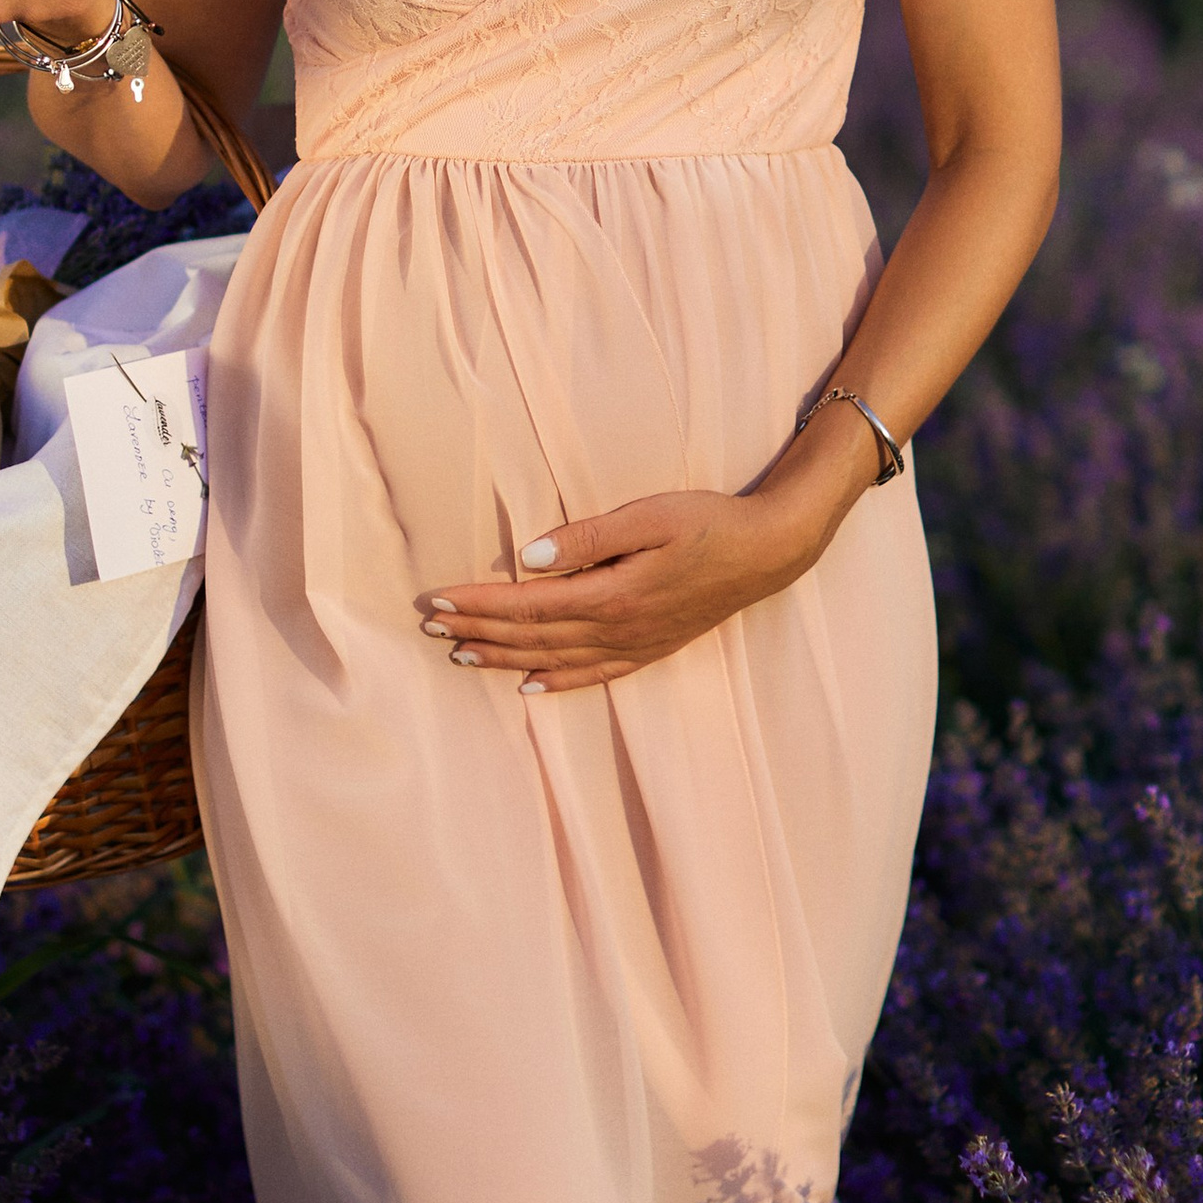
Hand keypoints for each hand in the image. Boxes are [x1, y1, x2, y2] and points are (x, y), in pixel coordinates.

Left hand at [421, 486, 830, 694]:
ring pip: (554, 660)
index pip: (528, 604)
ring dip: (504, 657)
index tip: (440, 600)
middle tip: (433, 628)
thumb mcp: (649, 516)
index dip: (479, 604)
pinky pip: (593, 675)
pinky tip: (529, 685)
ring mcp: (635, 645)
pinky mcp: (651, 648)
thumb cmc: (709, 522)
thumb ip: (587, 537)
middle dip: (479, 631)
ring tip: (462, 655)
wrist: (770, 551)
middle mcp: (618, 630)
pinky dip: (556, 682)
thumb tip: (530, 559)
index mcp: (612, 595)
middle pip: (532, 637)